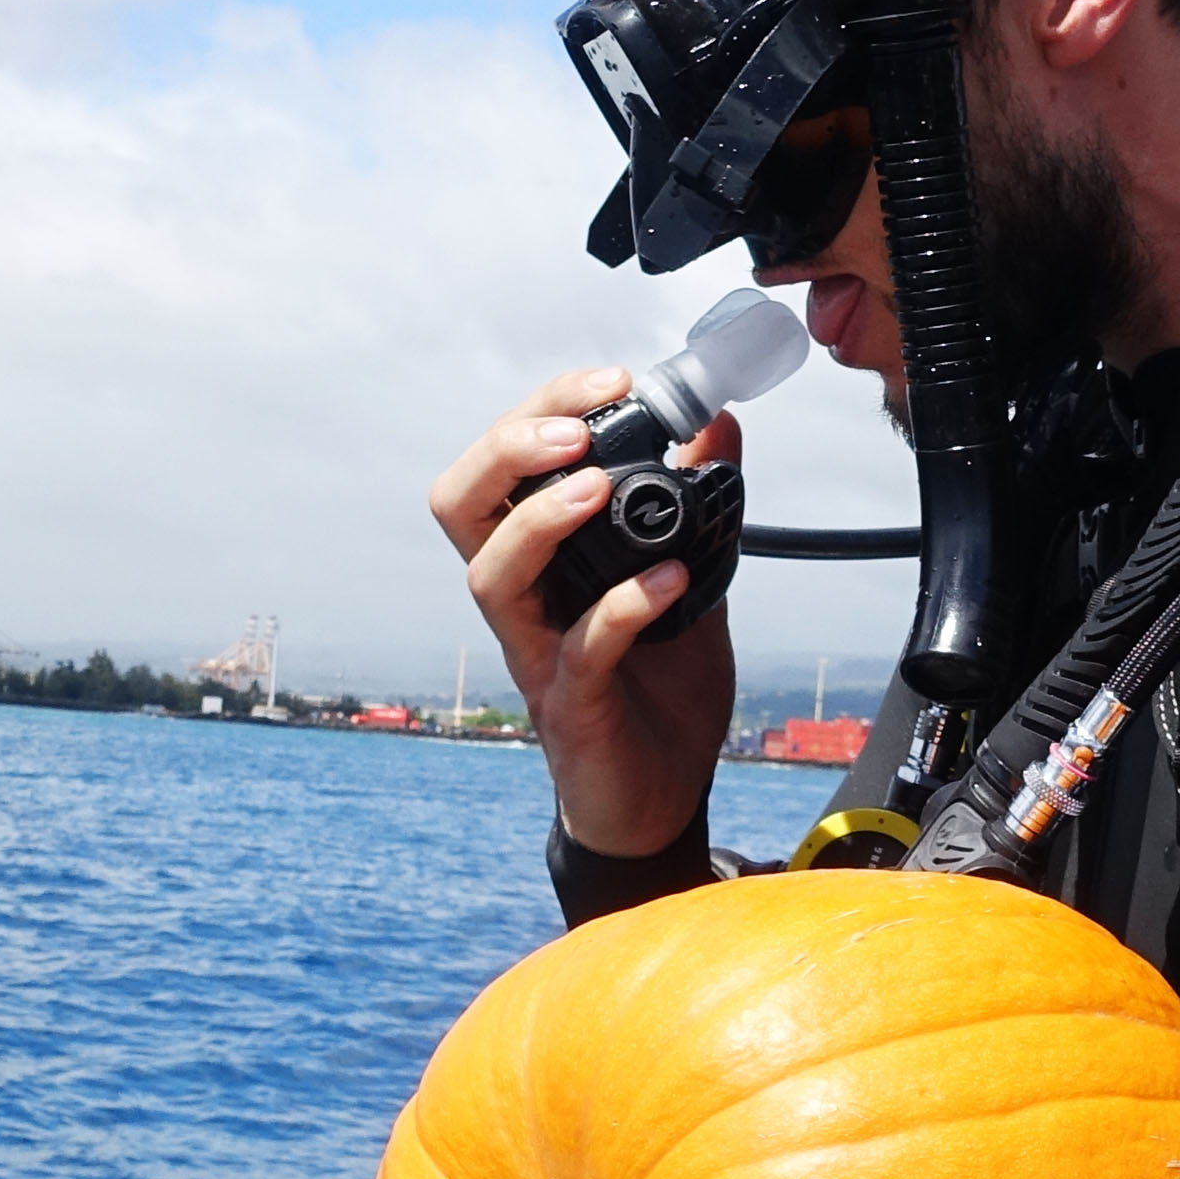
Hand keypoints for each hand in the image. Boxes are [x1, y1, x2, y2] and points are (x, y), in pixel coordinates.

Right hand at [427, 371, 740, 862]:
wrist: (664, 799)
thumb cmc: (659, 691)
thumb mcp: (693, 578)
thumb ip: (699, 507)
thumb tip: (719, 421)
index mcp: (542, 557)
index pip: (503, 464)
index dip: (542, 409)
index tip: (611, 379)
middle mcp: (523, 599)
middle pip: (460, 504)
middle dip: (508, 448)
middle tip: (575, 429)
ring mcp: (538, 654)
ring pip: (491, 575)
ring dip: (541, 520)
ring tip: (600, 487)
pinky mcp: (571, 708)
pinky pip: (579, 650)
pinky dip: (620, 607)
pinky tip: (668, 578)